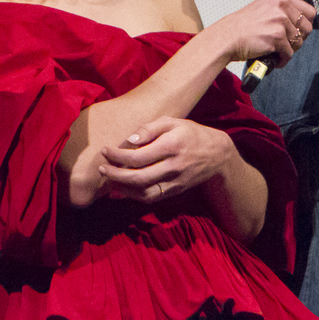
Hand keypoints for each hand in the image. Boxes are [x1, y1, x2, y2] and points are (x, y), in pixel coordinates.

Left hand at [97, 117, 234, 202]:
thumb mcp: (173, 122)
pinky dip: (134, 196)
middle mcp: (173, 166)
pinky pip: (152, 198)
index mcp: (171, 145)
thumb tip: (130, 140)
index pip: (138, 156)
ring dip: (123, 189)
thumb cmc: (190, 133)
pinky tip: (122, 189)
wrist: (217, 155)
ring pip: (144, 193)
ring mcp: (175, 181)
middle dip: (115, 175)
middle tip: (101, 169)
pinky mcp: (175, 191)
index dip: (117, 156)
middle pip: (138, 178)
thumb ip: (150, 128)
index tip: (105, 151)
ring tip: (109, 180)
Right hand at [207, 0, 315, 64]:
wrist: (227, 36)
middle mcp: (281, 5)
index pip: (308, 10)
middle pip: (307, 27)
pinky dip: (283, 59)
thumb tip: (299, 23)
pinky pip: (289, 53)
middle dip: (299, 38)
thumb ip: (282, 11)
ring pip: (299, 41)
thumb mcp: (264, 7)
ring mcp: (279, 20)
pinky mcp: (277, 36)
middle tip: (288, 42)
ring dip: (290, 49)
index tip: (299, 30)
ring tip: (279, 50)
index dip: (305, 23)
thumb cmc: (241, 26)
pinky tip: (274, 57)